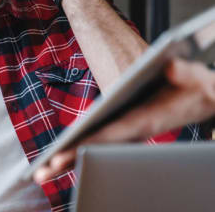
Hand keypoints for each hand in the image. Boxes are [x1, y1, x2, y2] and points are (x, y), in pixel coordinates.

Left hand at [32, 58, 214, 183]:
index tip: (64, 154)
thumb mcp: (199, 79)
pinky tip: (66, 153)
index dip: (88, 144)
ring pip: (98, 146)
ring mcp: (131, 129)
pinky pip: (103, 140)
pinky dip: (83, 147)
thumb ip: (184, 73)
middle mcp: (136, 129)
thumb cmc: (202, 90)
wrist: (207, 98)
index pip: (113, 134)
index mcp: (148, 118)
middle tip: (41, 173)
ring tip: (44, 169)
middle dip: (70, 159)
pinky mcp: (129, 125)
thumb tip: (168, 67)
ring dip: (72, 157)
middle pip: (98, 147)